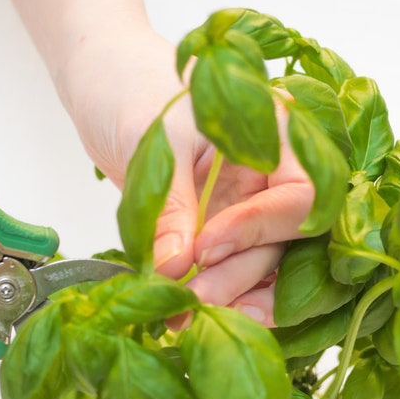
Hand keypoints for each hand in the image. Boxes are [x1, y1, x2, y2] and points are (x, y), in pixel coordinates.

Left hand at [59, 23, 313, 325]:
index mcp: (276, 134)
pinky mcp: (220, 230)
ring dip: (232, 297)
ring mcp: (248, 205)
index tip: (206, 245)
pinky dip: (216, 296)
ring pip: (263, 266)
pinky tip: (192, 317)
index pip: (300, 195)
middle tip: (193, 298)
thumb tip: (178, 268)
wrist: (99, 80)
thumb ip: (170, 206)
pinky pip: (233, 270)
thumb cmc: (127, 82)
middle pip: (283, 241)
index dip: (260, 227)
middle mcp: (272, 174)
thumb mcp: (151, 141)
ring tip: (189, 318)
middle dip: (240, 274)